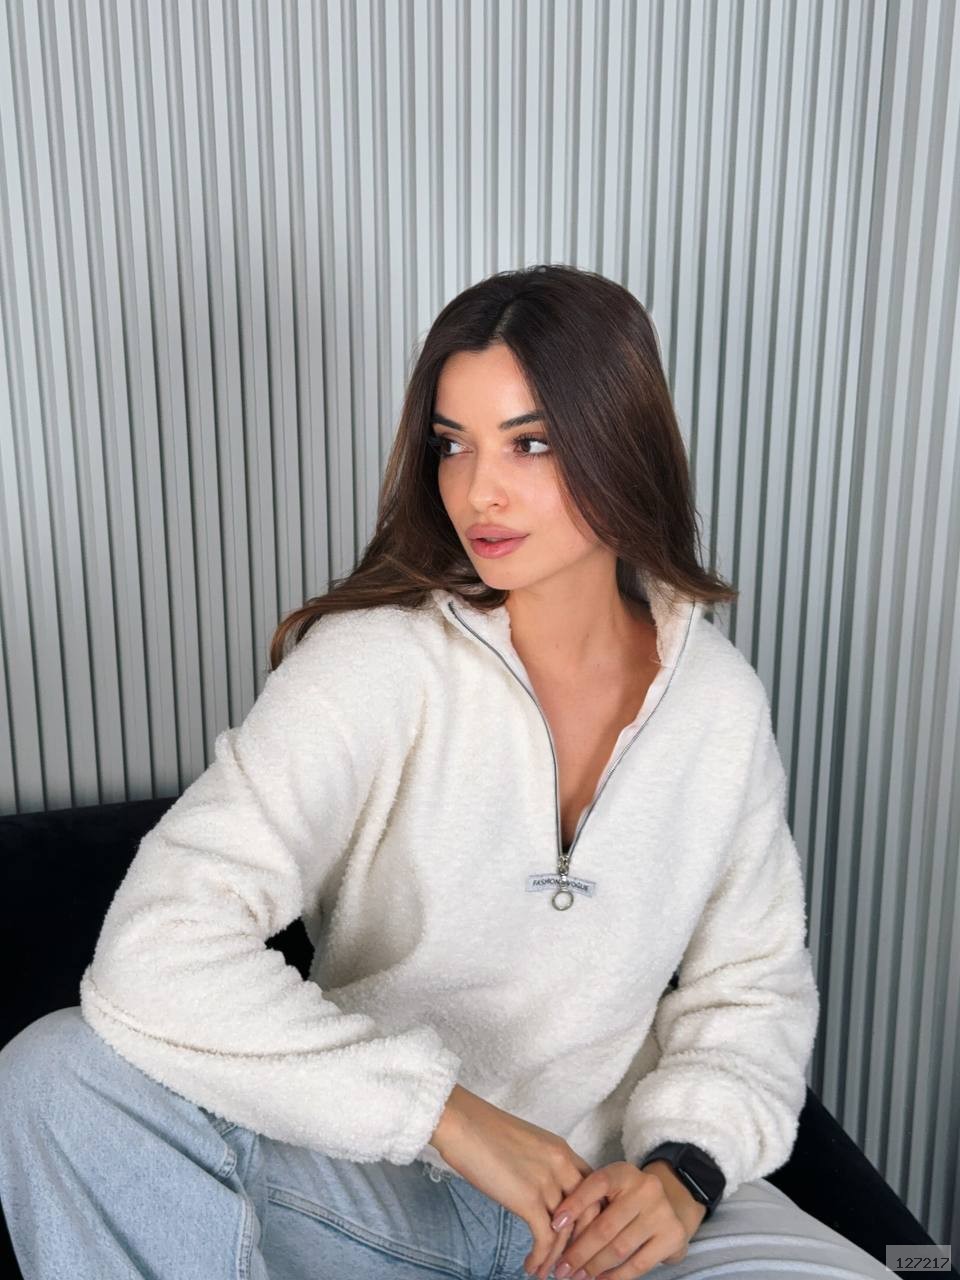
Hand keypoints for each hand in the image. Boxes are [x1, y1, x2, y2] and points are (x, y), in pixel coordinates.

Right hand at [429, 1085, 596, 1277]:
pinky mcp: (528, 1199)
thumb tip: (539, 1190)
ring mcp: (547, 1182)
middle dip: (582, 1242)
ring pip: (566, 1231)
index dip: (590, 1215)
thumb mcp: (526, 1143)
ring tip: (547, 1272)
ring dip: (558, 1257)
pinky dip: (541, 1258)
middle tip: (569, 1260)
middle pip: (589, 1212)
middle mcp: (562, 1165)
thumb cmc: (484, 1130)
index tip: (579, 1234)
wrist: (461, 1123)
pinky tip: (531, 1266)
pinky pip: (544, 1239)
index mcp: (562, 1150)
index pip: (593, 1188)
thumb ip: (542, 1165)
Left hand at [541, 1159, 705, 1278]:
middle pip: (605, 1226)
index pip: (596, 1185)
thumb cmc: (628, 1198)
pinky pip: (638, 1264)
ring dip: (594, 1267)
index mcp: (624, 1172)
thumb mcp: (612, 1188)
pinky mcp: (673, 1236)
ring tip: (577, 1277)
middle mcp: (645, 1188)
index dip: (574, 1204)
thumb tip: (557, 1229)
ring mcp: (662, 1213)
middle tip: (561, 1268)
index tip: (554, 1225)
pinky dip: (616, 1276)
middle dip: (579, 1251)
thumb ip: (590, 1201)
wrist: (672, 1203)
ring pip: (619, 1248)